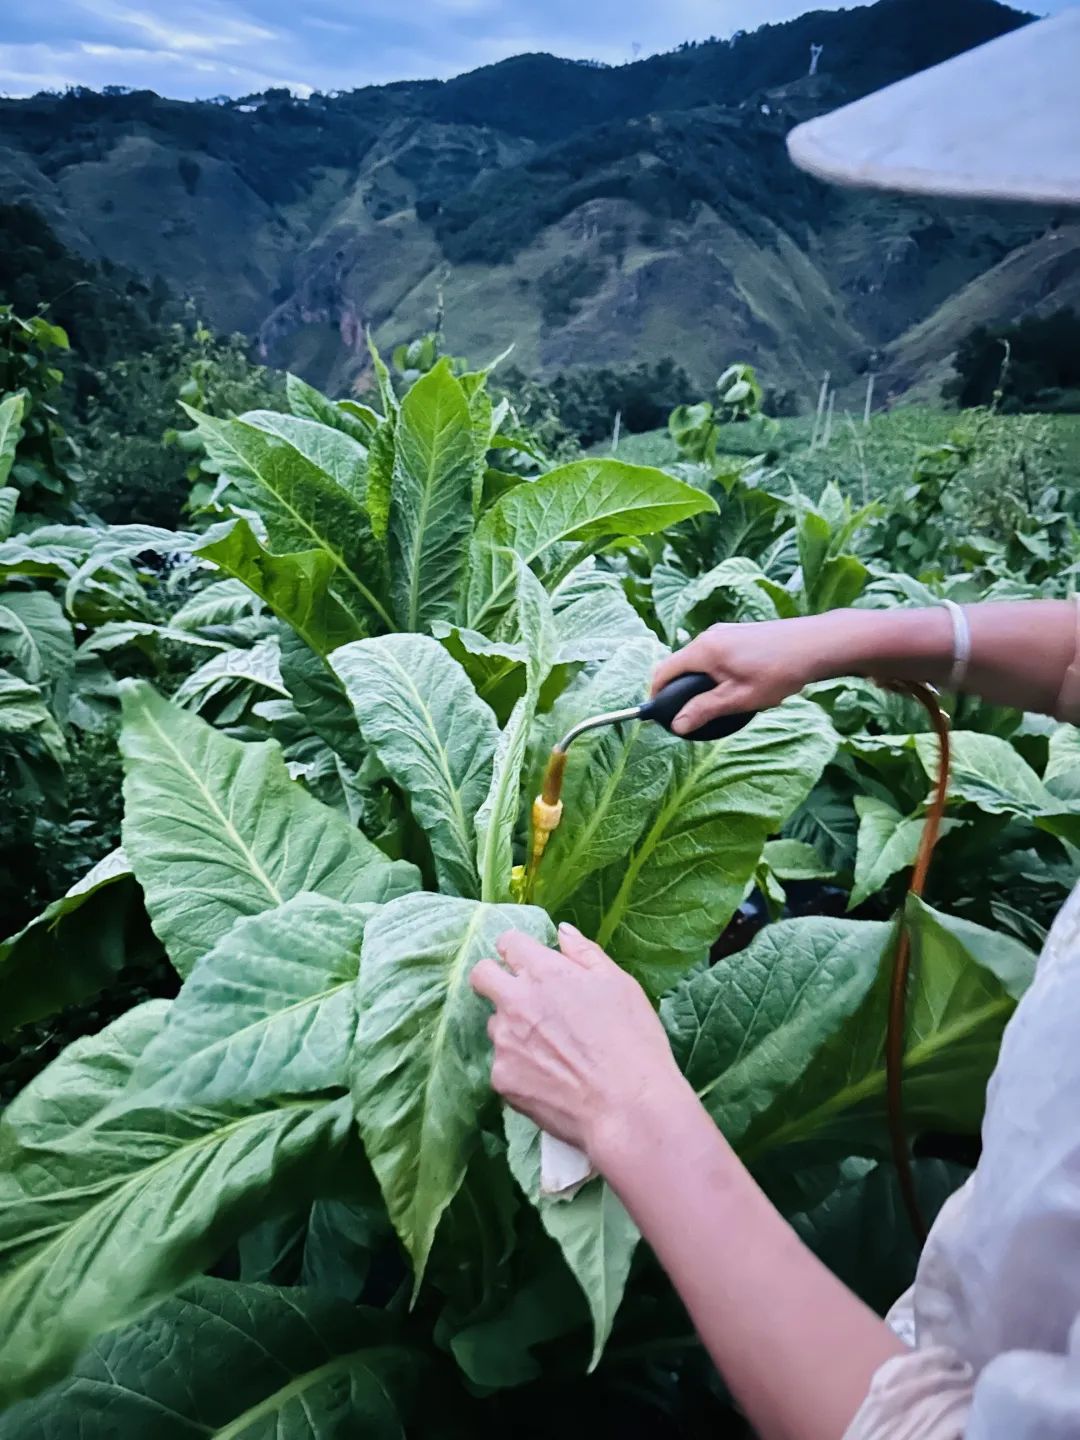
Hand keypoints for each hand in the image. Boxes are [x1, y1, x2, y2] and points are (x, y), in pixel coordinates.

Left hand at [470, 923, 686, 1162]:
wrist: (628, 1108)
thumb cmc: (633, 1042)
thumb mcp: (619, 985)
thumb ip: (585, 953)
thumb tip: (562, 932)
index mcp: (544, 973)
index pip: (507, 943)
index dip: (517, 950)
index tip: (527, 962)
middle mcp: (515, 1002)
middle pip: (482, 977)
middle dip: (494, 979)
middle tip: (521, 998)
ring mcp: (504, 1042)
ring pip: (494, 1025)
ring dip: (513, 1029)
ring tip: (551, 1051)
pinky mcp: (501, 1079)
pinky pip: (503, 1064)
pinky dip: (521, 1068)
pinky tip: (550, 1080)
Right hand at [651, 615, 847, 734]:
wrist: (815, 645)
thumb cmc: (778, 672)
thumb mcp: (738, 699)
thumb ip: (704, 710)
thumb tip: (678, 724)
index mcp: (703, 650)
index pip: (664, 671)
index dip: (657, 694)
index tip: (660, 715)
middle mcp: (709, 636)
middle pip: (682, 666)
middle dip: (684, 691)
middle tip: (699, 715)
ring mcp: (725, 632)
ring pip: (702, 661)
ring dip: (705, 684)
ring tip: (728, 703)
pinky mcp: (740, 633)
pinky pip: (718, 655)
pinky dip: (720, 673)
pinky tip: (745, 687)